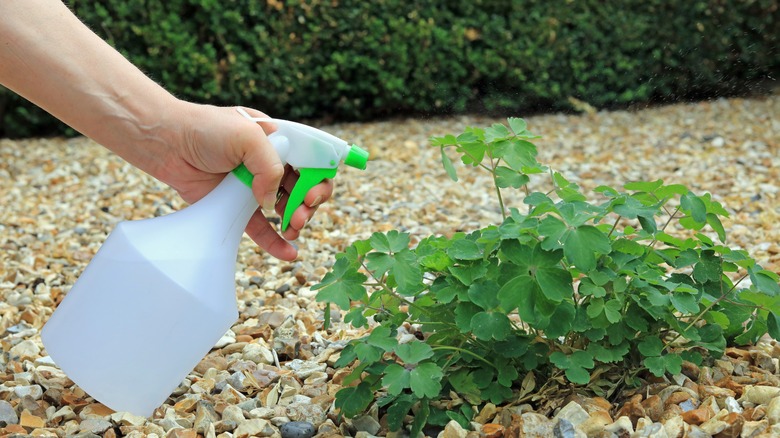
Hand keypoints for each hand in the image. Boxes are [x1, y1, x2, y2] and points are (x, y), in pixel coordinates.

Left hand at [152, 102, 332, 260]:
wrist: (166, 142)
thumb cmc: (204, 128)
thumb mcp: (247, 136)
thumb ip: (270, 165)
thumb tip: (270, 201)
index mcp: (279, 140)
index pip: (312, 160)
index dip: (319, 177)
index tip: (312, 192)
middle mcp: (269, 163)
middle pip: (303, 187)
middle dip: (310, 202)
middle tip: (302, 212)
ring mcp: (253, 186)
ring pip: (285, 208)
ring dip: (296, 220)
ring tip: (293, 227)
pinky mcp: (235, 206)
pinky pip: (260, 228)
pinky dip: (276, 241)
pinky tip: (289, 252)